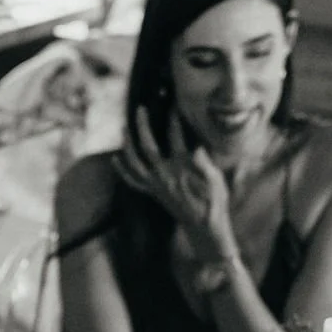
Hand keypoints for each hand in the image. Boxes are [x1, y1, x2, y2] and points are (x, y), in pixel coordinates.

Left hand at [128, 107, 232, 254]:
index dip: (174, 119)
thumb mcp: (215, 180)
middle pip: (148, 146)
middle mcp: (165, 175)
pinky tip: (116, 159)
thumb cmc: (214, 201)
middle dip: (142, 126)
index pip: (175, 137)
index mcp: (182, 168)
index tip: (173, 104)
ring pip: (135, 163)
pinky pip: (134, 182)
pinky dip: (123, 171)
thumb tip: (195, 148)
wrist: (204, 227)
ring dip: (127, 145)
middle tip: (140, 108)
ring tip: (124, 128)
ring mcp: (156, 185)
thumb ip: (204, 163)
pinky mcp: (153, 193)